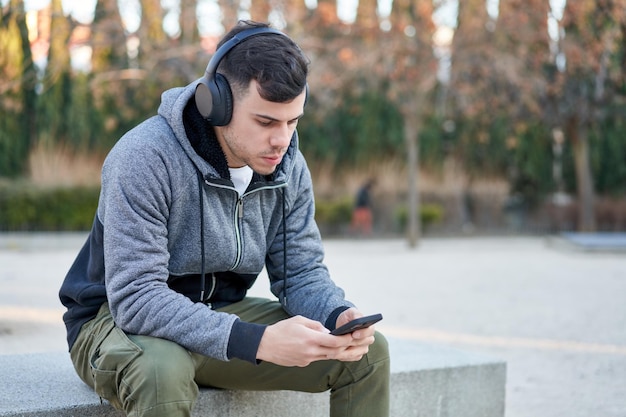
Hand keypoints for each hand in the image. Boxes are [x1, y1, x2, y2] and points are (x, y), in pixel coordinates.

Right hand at [256, 314, 371, 366]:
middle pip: (334, 352)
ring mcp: (306, 359)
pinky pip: (317, 359)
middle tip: (359, 344)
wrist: (265, 344)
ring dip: (338, 352)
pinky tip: (328, 349)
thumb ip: (316, 325)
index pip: (334, 341)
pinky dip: (324, 354)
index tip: (355, 336)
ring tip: (349, 347)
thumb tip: (328, 331)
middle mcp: (310, 351)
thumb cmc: (282, 329)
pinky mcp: (302, 363)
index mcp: (310, 339)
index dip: (346, 339)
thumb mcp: (300, 320)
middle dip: (348, 347)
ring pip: (327, 357)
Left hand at [335, 308, 376, 356]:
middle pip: (362, 345)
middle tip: (339, 344)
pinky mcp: (357, 355)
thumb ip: (355, 315)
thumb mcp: (351, 313)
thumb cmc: (348, 318)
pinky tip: (334, 354)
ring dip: (344, 353)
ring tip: (333, 351)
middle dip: (351, 344)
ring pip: (356, 353)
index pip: (369, 332)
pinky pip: (351, 358)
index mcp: (370, 328)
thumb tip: (358, 319)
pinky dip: (343, 357)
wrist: (343, 325)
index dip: (362, 334)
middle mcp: (369, 339)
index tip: (353, 334)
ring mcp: (363, 348)